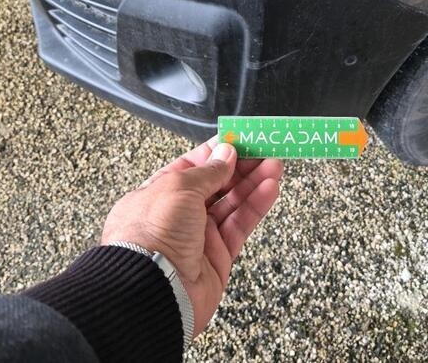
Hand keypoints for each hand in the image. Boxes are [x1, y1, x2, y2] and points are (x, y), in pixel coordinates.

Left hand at [101, 137, 283, 336]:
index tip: (242, 138)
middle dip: (242, 165)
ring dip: (255, 182)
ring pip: (233, 202)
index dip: (219, 150)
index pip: (195, 164)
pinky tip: (270, 188)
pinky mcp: (219, 256)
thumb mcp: (178, 187)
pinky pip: (241, 225)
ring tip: (276, 164)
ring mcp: (200, 235)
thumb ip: (208, 170)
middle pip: (218, 183)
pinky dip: (257, 206)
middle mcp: (179, 213)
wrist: (153, 290)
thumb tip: (226, 152)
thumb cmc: (151, 235)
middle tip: (266, 149)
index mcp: (160, 191)